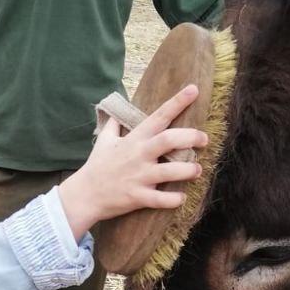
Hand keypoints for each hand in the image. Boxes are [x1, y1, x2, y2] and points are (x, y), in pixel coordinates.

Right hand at [58, 85, 206, 239]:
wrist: (85, 194)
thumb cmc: (97, 166)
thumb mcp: (104, 141)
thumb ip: (114, 125)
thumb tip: (117, 112)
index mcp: (134, 140)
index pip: (158, 116)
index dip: (176, 102)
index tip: (193, 90)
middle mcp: (138, 155)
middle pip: (168, 141)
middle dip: (190, 137)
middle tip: (204, 139)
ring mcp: (139, 177)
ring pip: (169, 172)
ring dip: (188, 170)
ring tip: (197, 170)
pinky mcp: (137, 197)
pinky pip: (160, 199)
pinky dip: (173, 199)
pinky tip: (182, 197)